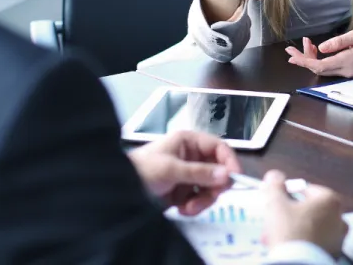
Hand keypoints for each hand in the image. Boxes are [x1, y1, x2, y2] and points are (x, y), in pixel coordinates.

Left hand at [127, 130, 241, 215]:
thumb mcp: (170, 169)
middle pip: (218, 171)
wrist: (118, 191)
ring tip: (187, 208)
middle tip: (207, 199)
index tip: (234, 179)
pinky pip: (200, 199)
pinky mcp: (184, 192)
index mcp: (189, 142)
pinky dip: (194, 207)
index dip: (229, 162)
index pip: (219, 148)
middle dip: (213, 188)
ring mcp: (189, 175)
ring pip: (211, 188)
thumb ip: (199, 173)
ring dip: (203, 200)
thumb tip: (227, 176)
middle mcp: (193, 157)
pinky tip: (182, 209)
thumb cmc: (141, 170)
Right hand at [261, 170, 347, 258]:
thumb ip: (275, 186)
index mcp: (330, 200)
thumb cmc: (291, 231)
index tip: (279, 199)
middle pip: (310, 210)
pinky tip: (290, 246)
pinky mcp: (334, 252)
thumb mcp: (277, 204)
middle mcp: (339, 216)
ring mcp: (338, 236)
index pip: (307, 189)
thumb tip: (275, 175)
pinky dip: (304, 242)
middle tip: (276, 220)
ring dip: (296, 229)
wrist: (299, 262)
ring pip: (313, 227)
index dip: (289, 193)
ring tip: (279, 236)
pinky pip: (317, 242)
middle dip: (290, 215)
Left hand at [285, 31, 352, 76]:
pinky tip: (315, 49)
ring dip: (310, 57)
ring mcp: (346, 73)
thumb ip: (339, 42)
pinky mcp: (347, 71)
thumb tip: (321, 48)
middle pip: (318, 68)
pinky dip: (319, 59)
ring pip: (322, 68)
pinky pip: (329, 67)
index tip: (292, 56)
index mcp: (348, 61)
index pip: (320, 65)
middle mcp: (345, 70)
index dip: (304, 62)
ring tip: (305, 43)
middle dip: (303, 59)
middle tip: (290, 49)